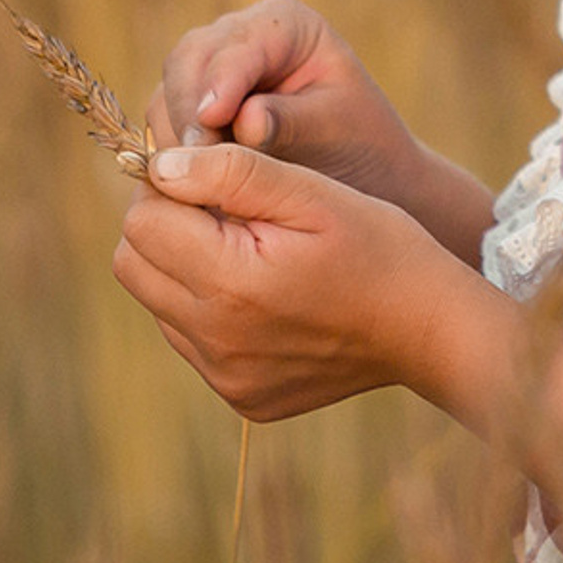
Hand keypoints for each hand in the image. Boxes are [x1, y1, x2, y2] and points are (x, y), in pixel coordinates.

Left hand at [110, 139, 448, 420]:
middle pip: (134, 263)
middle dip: (165, 225)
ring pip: (157, 302)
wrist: (429, 329)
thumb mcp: (312, 192)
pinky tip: (264, 293)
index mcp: (229, 282)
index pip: (142, 221)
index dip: (170, 186)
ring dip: (184, 268)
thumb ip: (231, 172)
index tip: (214, 175)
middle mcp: (215, 340)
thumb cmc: (378, 246)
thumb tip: (162, 167)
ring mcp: (225, 376)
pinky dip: (209, 310)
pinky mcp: (240, 396)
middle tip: (224, 209)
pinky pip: (191, 340)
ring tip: (250, 250)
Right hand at [148, 0, 419, 200]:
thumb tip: (244, 120)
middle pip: (188, 62)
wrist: (358, 177)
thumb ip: (290, 122)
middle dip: (187, 112)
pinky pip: (163, 129)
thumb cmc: (358, 146)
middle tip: (193, 164)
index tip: (213, 119)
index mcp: (284, 23)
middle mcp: (236, 37)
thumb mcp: (335, 131)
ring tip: (192, 184)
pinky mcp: (188, 110)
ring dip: (173, 140)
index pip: (238, 46)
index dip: (221, 82)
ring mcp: (206, 72)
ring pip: (166, 96)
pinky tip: (185, 190)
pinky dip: (171, 158)